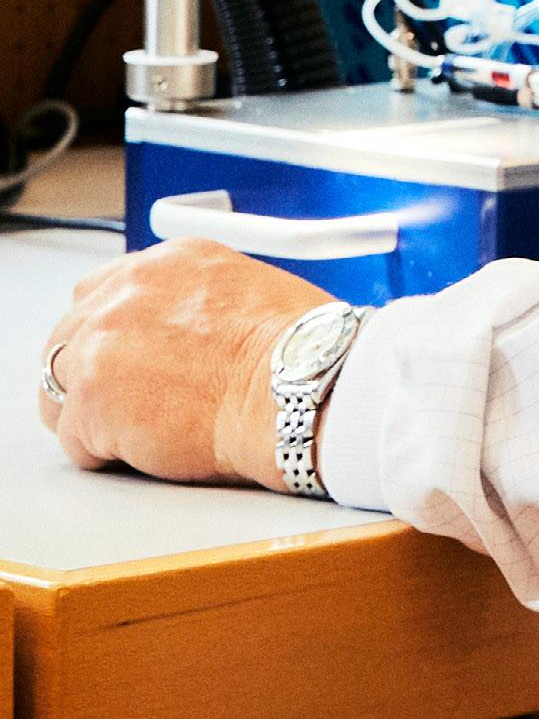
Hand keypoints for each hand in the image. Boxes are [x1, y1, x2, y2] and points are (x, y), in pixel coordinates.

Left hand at [36, 238, 328, 486]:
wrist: (300, 389)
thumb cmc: (300, 354)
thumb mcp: (250, 292)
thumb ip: (197, 305)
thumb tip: (188, 334)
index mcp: (168, 265)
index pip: (102, 291)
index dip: (113, 333)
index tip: (127, 357)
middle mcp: (126, 294)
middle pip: (69, 336)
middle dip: (92, 372)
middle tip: (128, 401)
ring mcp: (101, 345)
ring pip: (58, 388)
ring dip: (91, 413)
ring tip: (138, 432)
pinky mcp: (93, 401)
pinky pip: (76, 440)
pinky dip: (106, 453)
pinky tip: (149, 451)